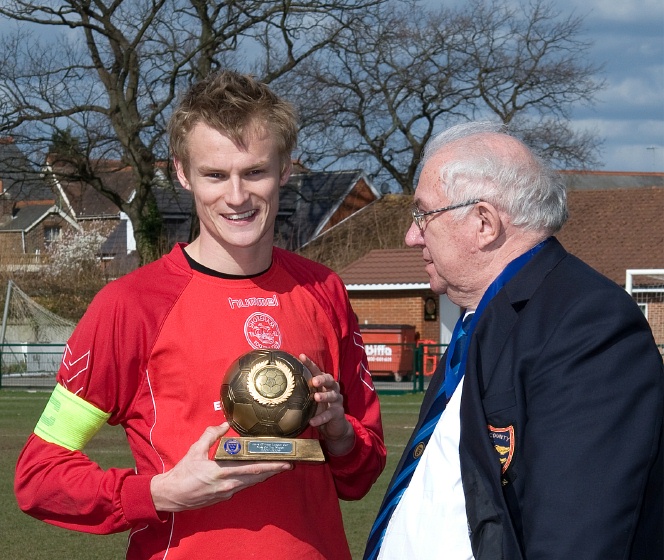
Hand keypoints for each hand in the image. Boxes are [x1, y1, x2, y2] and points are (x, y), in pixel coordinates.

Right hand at [150, 423, 291, 511]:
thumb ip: (211, 435)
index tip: (283, 460)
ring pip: (251, 483)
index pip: (252, 467)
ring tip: (279, 468)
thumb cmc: (182, 472)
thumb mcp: (195, 450)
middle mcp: (228, 484)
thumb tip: (225, 423)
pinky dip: (253, 480)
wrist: (171, 495)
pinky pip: (243, 486)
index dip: (269, 464)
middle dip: (274, 470)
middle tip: (289, 464)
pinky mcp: (224, 496)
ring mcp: (227, 492)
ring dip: (266, 475)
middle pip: (256, 477)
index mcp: (222, 471)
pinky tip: (259, 474)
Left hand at [300, 353, 354, 455]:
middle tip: (314, 381)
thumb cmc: (319, 409)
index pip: (317, 371)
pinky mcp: (338, 413)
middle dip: (322, 379)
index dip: (310, 364)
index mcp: (324, 383)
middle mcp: (332, 389)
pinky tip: (312, 421)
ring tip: (316, 397)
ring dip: (324, 396)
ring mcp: (336, 400)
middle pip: (330, 380)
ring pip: (332, 396)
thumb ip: (302, 392)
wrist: (333, 427)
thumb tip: (280, 388)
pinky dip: (321, 418)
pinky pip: (329, 415)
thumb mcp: (310, 399)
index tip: (301, 356)